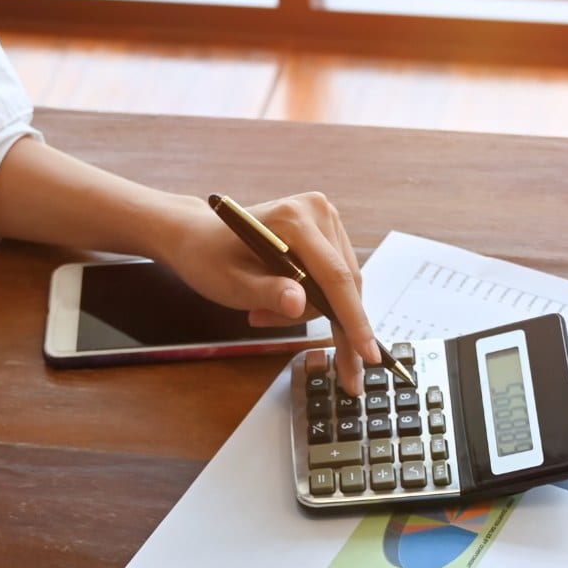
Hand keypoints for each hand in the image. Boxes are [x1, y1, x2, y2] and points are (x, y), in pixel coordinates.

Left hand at [161, 192, 376, 395]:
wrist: (199, 236)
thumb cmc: (209, 259)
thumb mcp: (230, 283)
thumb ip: (266, 293)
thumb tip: (299, 304)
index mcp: (294, 218)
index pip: (335, 277)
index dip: (354, 320)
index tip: (368, 355)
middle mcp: (318, 212)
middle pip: (343, 284)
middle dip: (332, 324)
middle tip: (308, 352)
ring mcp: (325, 219)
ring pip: (341, 285)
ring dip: (314, 312)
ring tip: (264, 314)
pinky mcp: (326, 231)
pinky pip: (334, 278)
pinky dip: (315, 300)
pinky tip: (282, 305)